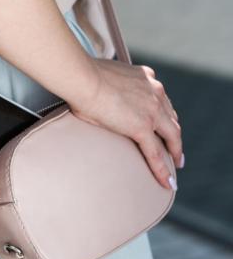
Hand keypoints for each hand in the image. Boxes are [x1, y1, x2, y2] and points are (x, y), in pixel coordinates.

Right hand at [68, 59, 183, 190]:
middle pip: (171, 117)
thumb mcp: (103, 77)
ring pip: (171, 135)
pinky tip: (166, 181)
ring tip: (176, 164)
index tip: (162, 122)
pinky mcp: (142, 127)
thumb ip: (109, 87)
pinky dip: (162, 168)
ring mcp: (151, 110)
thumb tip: (92, 95)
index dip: (164, 113)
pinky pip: (155, 152)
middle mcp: (154, 92)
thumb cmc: (82, 77)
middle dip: (174, 134)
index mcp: (145, 78)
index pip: (160, 99)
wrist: (82, 78)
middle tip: (175, 148)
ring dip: (175, 151)